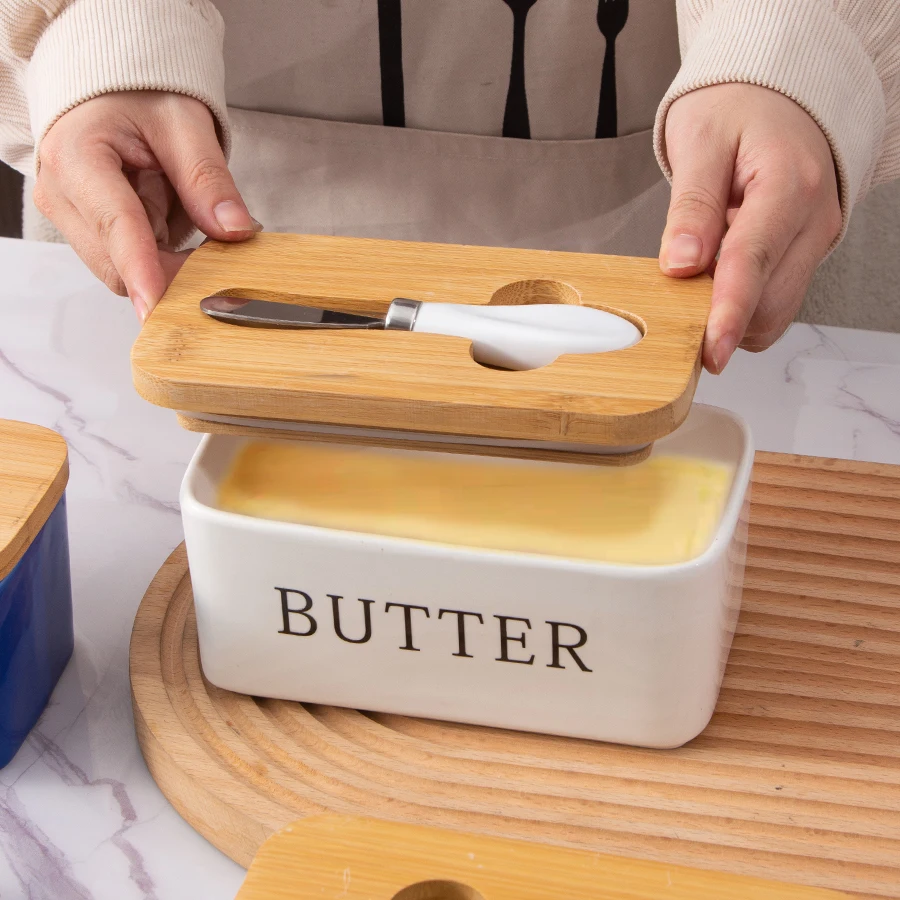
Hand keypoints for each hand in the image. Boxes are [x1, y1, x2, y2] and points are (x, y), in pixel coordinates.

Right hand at [34, 91, 259, 321]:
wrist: (113, 89)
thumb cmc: (140, 94)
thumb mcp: (185, 125)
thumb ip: (208, 179)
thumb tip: (235, 230)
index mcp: (77, 157)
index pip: (116, 225)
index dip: (142, 269)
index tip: (159, 305)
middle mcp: (63, 194)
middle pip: (116, 264)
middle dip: (168, 273)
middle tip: (221, 264)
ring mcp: (73, 216)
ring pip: (123, 271)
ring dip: (166, 265)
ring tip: (197, 229)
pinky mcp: (89, 230)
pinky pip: (131, 263)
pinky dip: (162, 258)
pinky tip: (181, 232)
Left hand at [658, 83, 841, 372]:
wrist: (776, 94)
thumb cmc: (738, 108)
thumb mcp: (700, 142)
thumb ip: (691, 207)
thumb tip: (680, 265)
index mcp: (789, 183)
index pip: (753, 261)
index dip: (727, 312)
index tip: (710, 351)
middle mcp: (813, 218)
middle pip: (771, 301)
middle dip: (722, 319)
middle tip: (675, 306)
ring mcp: (815, 240)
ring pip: (777, 310)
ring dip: (733, 315)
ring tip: (698, 278)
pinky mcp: (806, 254)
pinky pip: (776, 300)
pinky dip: (743, 306)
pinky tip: (718, 278)